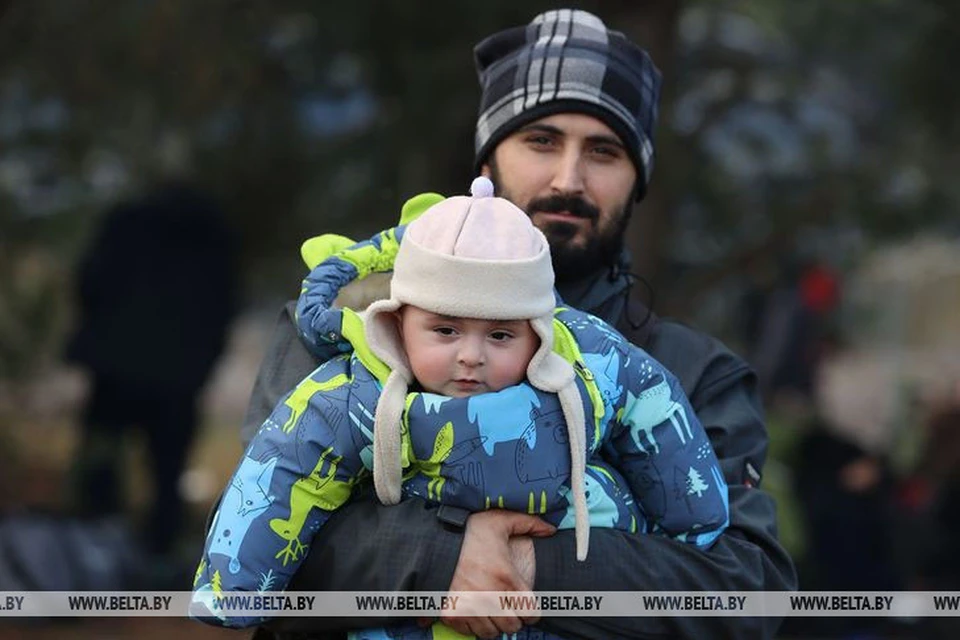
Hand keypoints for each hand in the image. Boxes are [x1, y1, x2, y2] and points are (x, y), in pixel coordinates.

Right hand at [441, 510, 554, 637]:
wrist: (431, 540)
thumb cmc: (469, 531)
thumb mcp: (501, 519)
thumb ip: (529, 523)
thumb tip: (551, 529)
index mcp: (506, 577)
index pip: (530, 613)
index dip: (531, 610)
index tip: (525, 604)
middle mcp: (489, 597)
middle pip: (512, 627)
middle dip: (514, 618)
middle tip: (508, 607)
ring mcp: (468, 607)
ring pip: (491, 634)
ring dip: (494, 624)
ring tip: (491, 610)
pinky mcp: (451, 614)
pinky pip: (469, 632)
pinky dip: (473, 626)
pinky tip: (474, 612)